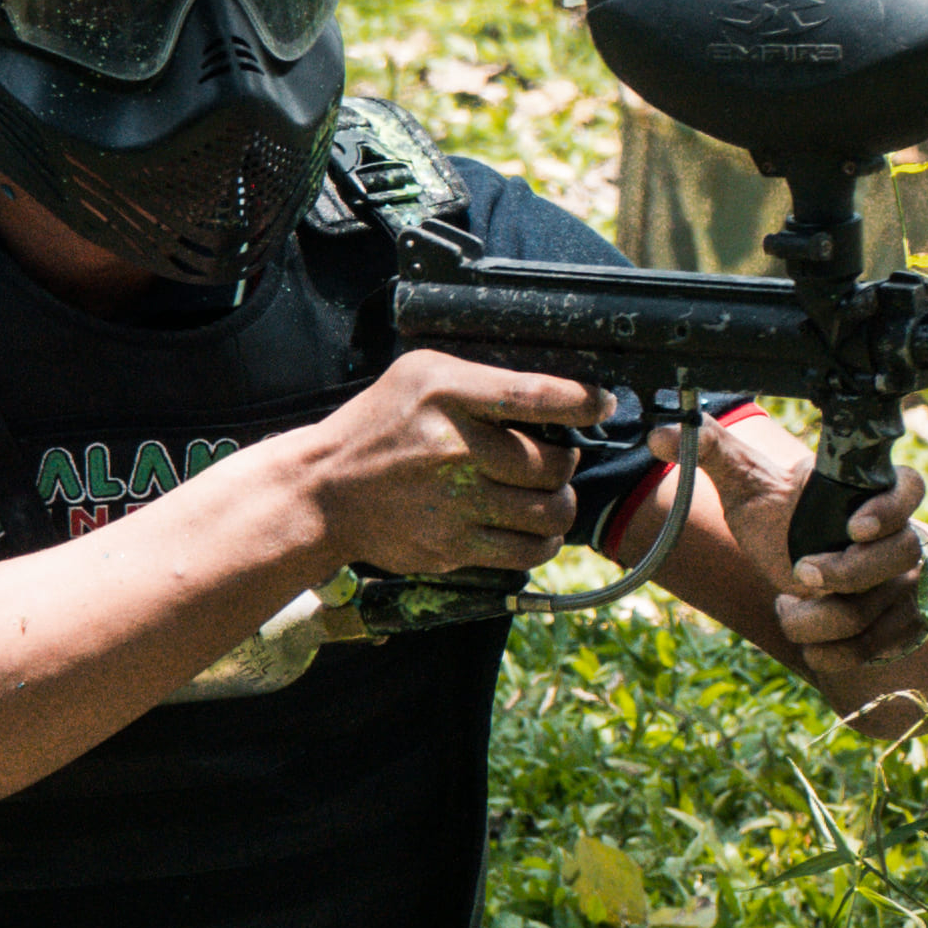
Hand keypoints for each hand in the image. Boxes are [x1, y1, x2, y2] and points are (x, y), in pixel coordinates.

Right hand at [293, 347, 611, 584]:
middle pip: (552, 463)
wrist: (324, 492)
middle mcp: (453, 449)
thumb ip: (480, 381)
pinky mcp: (452, 546)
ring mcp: (454, 503)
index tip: (603, 403)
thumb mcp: (420, 375)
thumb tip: (552, 396)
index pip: (534, 395)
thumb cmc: (377, 425)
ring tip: (551, 494)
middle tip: (559, 458)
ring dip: (562, 503)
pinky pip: (524, 552)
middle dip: (567, 461)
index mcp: (446, 394)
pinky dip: (542, 541)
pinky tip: (535, 528)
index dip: (582, 401)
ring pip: (548, 512)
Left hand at [666, 412, 927, 726]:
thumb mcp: (748, 486)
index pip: (909, 488)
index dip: (889, 508)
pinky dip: (838, 653)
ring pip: (878, 607)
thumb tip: (663, 433)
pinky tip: (811, 648)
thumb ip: (714, 452)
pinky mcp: (898, 625)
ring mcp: (904, 583)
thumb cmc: (781, 519)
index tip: (853, 527)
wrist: (801, 569)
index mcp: (872, 492)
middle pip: (898, 555)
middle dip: (846, 573)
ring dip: (824, 620)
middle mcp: (900, 536)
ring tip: (788, 608)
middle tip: (802, 574)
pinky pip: (877, 646)